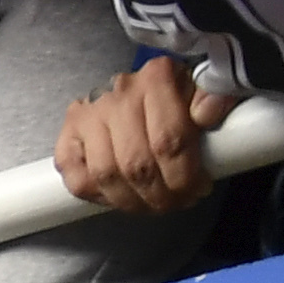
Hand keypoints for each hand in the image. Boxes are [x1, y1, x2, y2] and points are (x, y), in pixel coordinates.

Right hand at [54, 60, 232, 214]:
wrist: (140, 90)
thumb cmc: (178, 96)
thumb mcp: (206, 90)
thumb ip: (216, 96)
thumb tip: (207, 114)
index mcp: (157, 77)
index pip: (170, 140)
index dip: (185, 176)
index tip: (199, 189)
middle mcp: (117, 93)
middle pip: (137, 163)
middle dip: (161, 195)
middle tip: (177, 203)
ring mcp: (87, 114)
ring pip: (106, 175)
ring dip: (133, 202)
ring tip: (154, 205)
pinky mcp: (67, 135)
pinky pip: (78, 179)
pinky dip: (100, 197)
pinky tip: (123, 197)